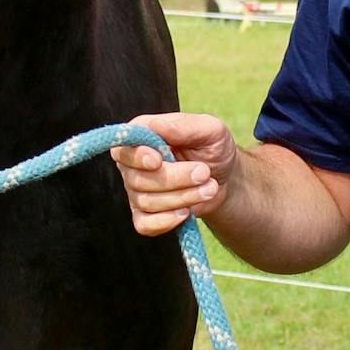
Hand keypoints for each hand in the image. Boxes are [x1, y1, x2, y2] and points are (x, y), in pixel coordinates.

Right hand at [110, 112, 238, 235]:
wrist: (225, 179)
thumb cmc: (214, 148)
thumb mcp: (210, 130)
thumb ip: (185, 126)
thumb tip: (159, 125)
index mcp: (143, 135)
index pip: (124, 146)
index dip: (137, 155)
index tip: (158, 161)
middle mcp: (134, 163)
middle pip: (138, 178)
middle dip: (175, 178)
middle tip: (204, 173)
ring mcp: (137, 190)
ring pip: (146, 201)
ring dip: (182, 197)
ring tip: (209, 187)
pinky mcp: (145, 215)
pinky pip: (144, 224)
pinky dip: (165, 221)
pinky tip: (186, 213)